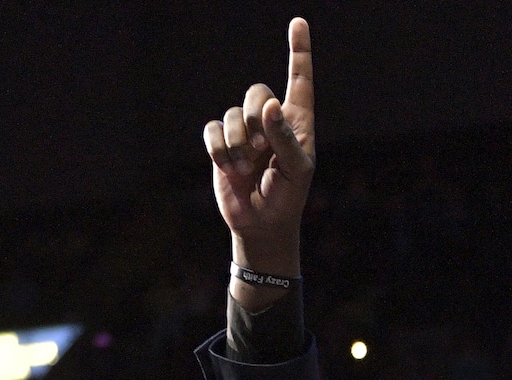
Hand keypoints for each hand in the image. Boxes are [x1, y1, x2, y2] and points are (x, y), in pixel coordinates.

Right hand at [205, 18, 315, 286]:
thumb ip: (286, 137)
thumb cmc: (288, 197)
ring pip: (233, 115)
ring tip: (247, 169)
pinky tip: (231, 169)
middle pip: (256, 92)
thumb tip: (270, 105)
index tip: (298, 23)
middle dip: (256, 120)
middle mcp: (269, 120)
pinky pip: (212, 130)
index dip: (299, 52)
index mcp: (297, 122)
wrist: (262, 224)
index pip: (299, 80)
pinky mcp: (221, 144)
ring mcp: (243, 131)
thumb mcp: (297, 170)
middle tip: (262, 150)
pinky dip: (220, 150)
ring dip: (238, 145)